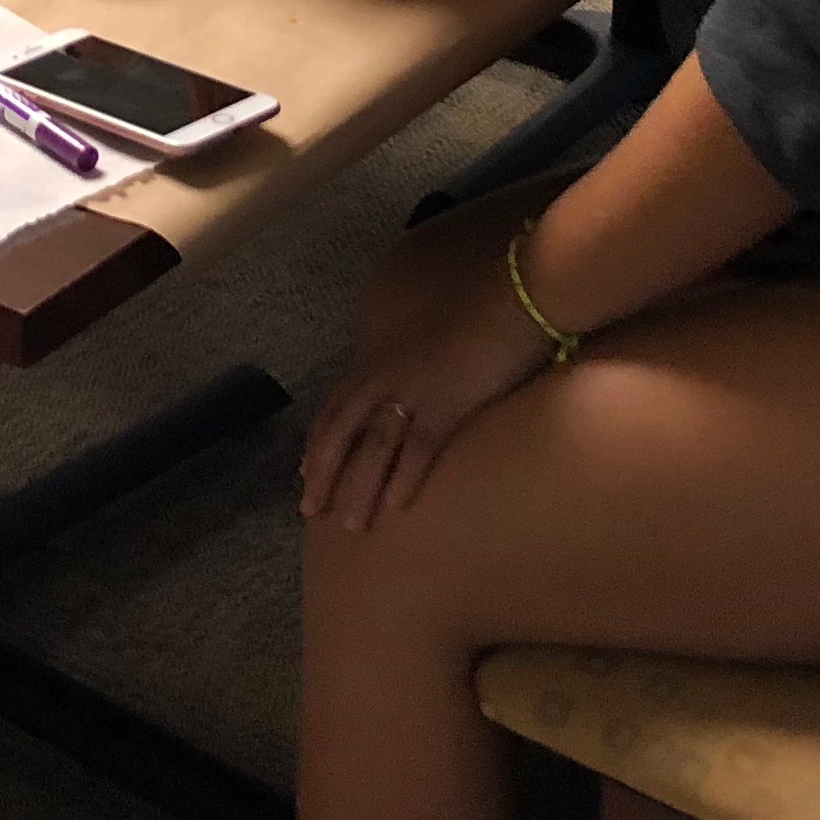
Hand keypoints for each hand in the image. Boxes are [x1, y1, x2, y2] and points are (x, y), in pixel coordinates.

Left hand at [299, 255, 557, 531]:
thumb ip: (409, 358)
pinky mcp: (448, 403)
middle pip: (341, 429)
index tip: (303, 472)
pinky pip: (419, 448)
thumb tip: (405, 387)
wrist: (515, 294)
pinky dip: (404, 478)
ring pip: (374, 446)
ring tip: (350, 525)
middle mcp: (387, 373)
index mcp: (380, 356)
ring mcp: (415, 389)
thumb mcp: (427, 333)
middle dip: (322, 471)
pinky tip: (396, 507)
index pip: (336, 404)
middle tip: (310, 511)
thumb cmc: (478, 310)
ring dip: (358, 487)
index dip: (318, 440)